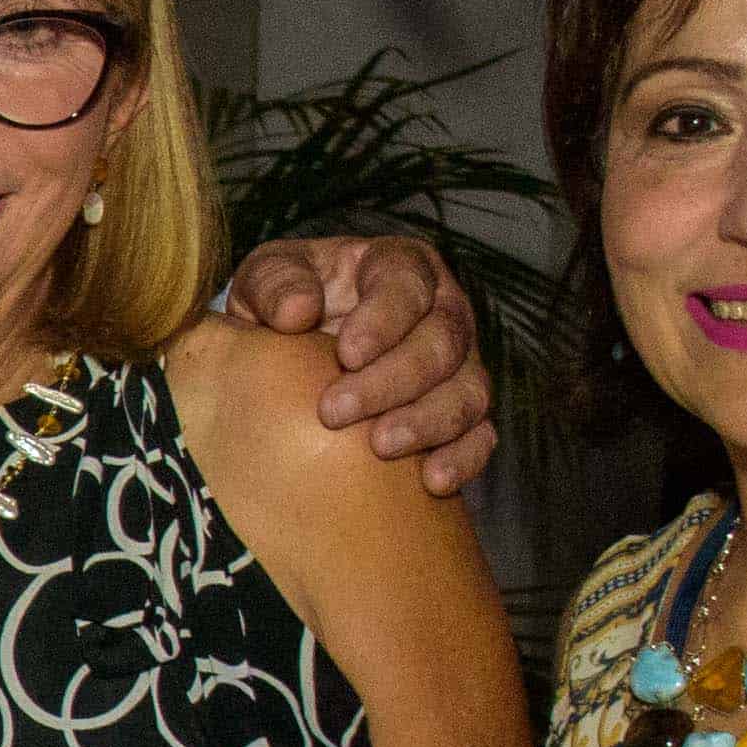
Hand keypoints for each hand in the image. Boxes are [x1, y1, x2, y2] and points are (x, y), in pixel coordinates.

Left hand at [221, 230, 496, 495]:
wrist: (293, 352)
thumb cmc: (283, 304)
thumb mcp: (266, 280)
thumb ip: (275, 284)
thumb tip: (296, 312)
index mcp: (400, 266)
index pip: (406, 285)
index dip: (383, 320)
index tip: (346, 354)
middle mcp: (443, 310)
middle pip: (441, 343)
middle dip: (391, 380)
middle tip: (334, 412)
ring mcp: (461, 363)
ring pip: (468, 391)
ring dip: (427, 422)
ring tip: (380, 447)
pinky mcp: (463, 412)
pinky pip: (480, 436)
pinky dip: (463, 458)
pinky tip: (432, 480)